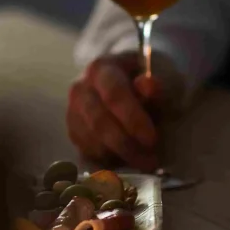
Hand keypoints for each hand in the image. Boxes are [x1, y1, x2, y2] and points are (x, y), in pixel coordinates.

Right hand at [67, 52, 181, 171]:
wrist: (123, 81)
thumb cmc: (144, 80)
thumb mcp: (156, 77)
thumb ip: (154, 85)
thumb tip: (149, 86)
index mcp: (101, 68)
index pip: (114, 95)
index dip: (132, 119)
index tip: (152, 139)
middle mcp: (80, 89)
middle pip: (99, 122)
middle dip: (127, 144)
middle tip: (151, 160)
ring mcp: (73, 111)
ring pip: (92, 141)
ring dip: (119, 155)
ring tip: (145, 161)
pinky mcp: (73, 131)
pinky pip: (87, 152)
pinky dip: (108, 160)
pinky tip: (127, 158)